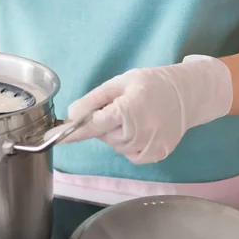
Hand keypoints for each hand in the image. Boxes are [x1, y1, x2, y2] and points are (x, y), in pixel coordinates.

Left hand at [45, 56, 232, 163]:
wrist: (188, 94)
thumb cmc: (150, 84)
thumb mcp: (119, 83)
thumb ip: (93, 100)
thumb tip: (71, 116)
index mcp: (128, 109)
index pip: (92, 125)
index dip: (70, 132)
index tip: (50, 138)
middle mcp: (139, 131)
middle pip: (103, 136)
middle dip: (103, 124)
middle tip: (120, 108)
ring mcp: (149, 146)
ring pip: (115, 146)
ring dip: (116, 134)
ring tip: (134, 116)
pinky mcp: (156, 155)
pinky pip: (129, 154)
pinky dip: (128, 144)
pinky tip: (140, 129)